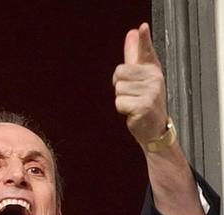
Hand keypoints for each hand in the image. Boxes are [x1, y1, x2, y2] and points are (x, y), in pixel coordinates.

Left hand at [113, 22, 168, 147]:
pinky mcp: (144, 106)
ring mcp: (151, 92)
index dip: (143, 40)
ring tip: (133, 103)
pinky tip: (133, 112)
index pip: (146, 51)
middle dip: (119, 85)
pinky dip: (122, 109)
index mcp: (152, 69)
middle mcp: (154, 78)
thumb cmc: (145, 100)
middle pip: (119, 72)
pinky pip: (119, 102)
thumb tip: (132, 33)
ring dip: (120, 98)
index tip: (141, 28)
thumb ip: (134, 55)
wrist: (154, 128)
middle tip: (131, 94)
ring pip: (118, 89)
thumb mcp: (141, 76)